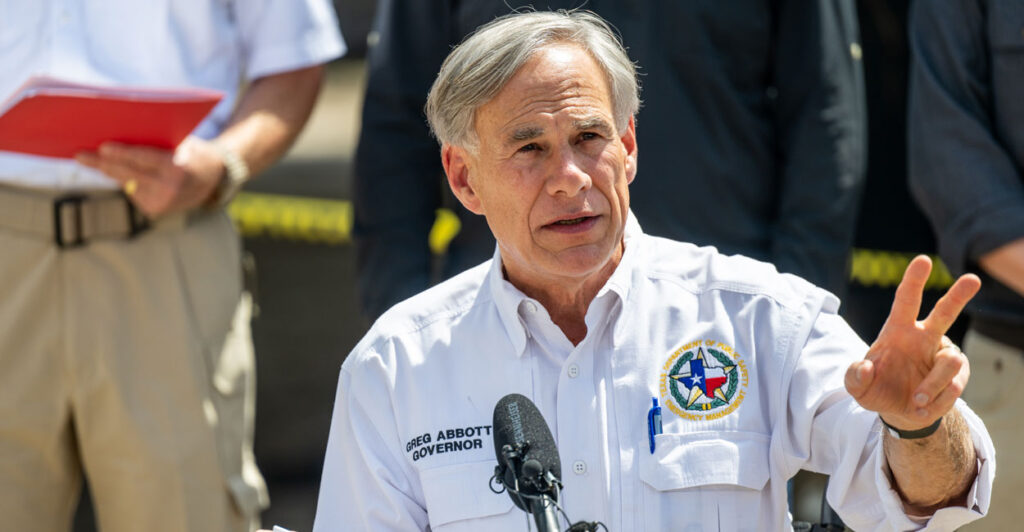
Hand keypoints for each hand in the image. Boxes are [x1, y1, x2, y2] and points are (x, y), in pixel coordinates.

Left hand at [76, 136, 224, 216]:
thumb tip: (121, 136)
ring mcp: (161, 202)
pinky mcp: (154, 210)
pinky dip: (126, 180)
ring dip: (108, 171)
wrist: (212, 179)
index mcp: (178, 169)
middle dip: (102, 164)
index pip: (145, 160)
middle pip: (128, 174)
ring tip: (88, 159)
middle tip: (80, 155)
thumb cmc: (193, 152)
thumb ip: (158, 142)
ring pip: (126, 183)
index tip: (102, 147)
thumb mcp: (182, 143)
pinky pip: (132, 191)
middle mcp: (169, 189)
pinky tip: (125, 174)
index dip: (122, 154)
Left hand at [845, 255, 980, 430]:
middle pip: (944, 313)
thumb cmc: (877, 389)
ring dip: (931, 386)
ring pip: (949, 362)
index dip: (913, 281)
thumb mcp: (858, 387)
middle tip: (972, 279)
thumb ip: (854, 377)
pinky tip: (921, 407)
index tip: (922, 261)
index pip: (905, 301)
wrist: (899, 413)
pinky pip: (953, 387)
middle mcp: (924, 337)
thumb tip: (866, 368)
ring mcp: (943, 355)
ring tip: (915, 400)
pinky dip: (935, 402)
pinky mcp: (957, 376)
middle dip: (959, 296)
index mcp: (898, 330)